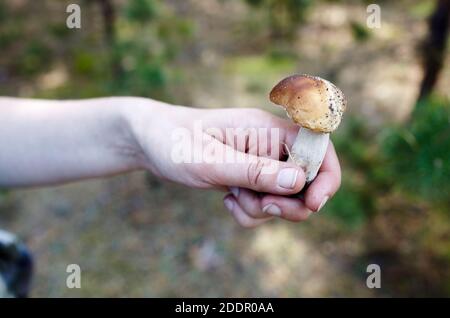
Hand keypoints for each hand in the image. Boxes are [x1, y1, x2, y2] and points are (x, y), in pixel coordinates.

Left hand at [127, 103, 340, 226]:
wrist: (148, 142)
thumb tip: (299, 182)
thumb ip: (254, 172)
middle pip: (307, 179)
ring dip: (263, 210)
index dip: (326, 177)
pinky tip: (227, 203)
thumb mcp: (210, 161)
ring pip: (284, 197)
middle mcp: (269, 143)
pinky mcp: (249, 175)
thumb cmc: (174, 143)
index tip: (311, 204)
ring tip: (232, 200)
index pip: (318, 148)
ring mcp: (259, 160)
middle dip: (289, 203)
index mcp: (267, 129)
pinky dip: (251, 212)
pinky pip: (264, 202)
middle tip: (261, 207)